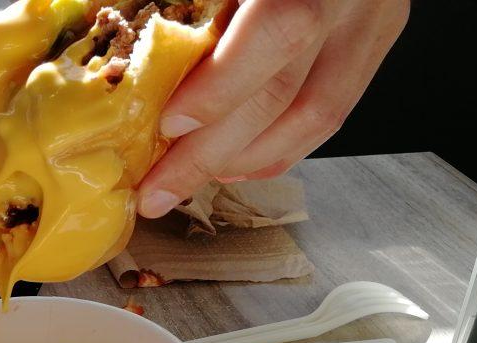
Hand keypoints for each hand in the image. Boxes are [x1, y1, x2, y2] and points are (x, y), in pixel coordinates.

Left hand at [137, 0, 408, 217]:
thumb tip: (96, 11)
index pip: (282, 29)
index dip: (224, 86)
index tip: (171, 122)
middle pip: (288, 91)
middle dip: (213, 152)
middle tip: (155, 189)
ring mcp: (375, 15)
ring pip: (317, 115)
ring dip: (244, 161)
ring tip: (185, 184)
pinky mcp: (380, 34)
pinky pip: (333, 109)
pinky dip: (279, 146)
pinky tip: (233, 163)